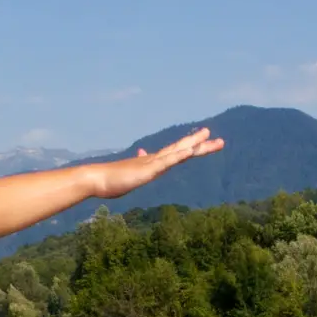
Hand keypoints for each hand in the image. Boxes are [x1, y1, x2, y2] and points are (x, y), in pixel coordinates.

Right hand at [87, 128, 223, 198]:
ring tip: (210, 136)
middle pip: (182, 150)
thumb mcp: (129, 175)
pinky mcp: (148, 170)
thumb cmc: (109, 180)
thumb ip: (137, 167)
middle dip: (201, 145)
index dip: (191, 147)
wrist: (95, 179)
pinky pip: (166, 162)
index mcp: (152, 163)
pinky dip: (179, 155)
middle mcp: (155, 160)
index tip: (205, 141)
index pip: (176, 154)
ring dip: (195, 145)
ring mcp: (152, 164)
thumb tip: (141, 155)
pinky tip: (191, 151)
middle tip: (220, 140)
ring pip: (178, 152)